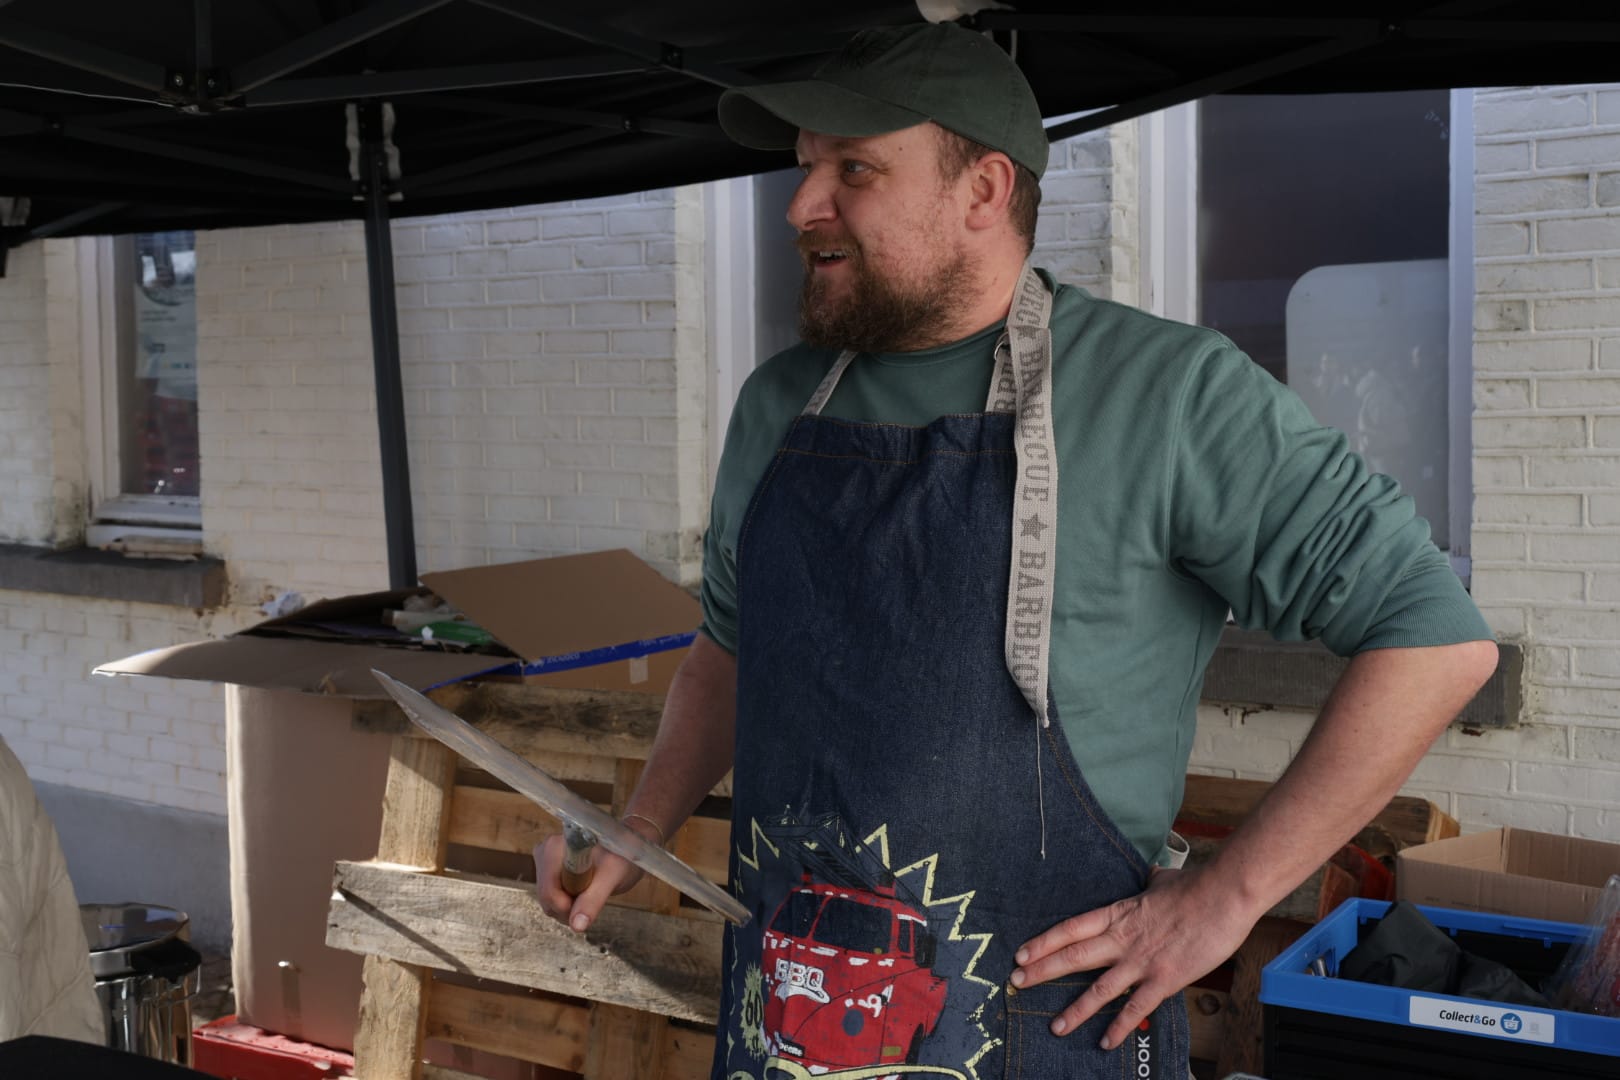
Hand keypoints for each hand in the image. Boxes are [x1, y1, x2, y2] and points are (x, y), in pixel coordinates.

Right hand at [533, 829, 645, 932]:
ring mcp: (545, 862)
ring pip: (548, 901)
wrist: (626, 846)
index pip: (548, 891)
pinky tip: (584, 892)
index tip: (589, 900)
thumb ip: (593, 900)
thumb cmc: (622, 856)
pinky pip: (552, 898)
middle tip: (594, 898)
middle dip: (568, 907)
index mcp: (555, 847)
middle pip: (546, 897)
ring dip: (569, 906)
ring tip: (592, 892)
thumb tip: (577, 926)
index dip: (567, 905)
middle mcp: (545, 852)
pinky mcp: (548, 871)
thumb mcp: (612, 877)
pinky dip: (568, 902)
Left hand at [1009, 865, 1257, 1049]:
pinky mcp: (1165, 980)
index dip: (1044, 942)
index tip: (1021, 954)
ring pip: (1099, 988)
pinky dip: (1119, 1026)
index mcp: (1119, 914)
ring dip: (1075, 1009)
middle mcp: (1123, 939)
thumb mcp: (1162, 880)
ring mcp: (1141, 961)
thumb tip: (1151, 874)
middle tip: (1016, 984)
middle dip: (1042, 972)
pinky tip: (1105, 1041)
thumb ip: (1150, 883)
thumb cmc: (1196, 885)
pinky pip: (1136, 1008)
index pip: (1071, 928)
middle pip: (1073, 956)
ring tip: (1055, 1026)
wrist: (1224, 895)